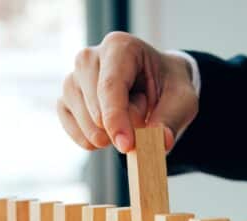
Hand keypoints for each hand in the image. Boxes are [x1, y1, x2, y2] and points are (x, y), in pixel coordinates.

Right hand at [57, 32, 197, 152]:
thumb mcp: (182, 100)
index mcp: (118, 46)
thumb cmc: (167, 88)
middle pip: (97, 110)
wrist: (154, 85)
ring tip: (126, 112)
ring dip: (110, 132)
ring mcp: (71, 80)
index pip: (110, 87)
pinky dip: (94, 141)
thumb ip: (171, 120)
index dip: (116, 120)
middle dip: (122, 125)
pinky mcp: (64, 102)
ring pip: (85, 125)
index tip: (126, 146)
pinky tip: (109, 130)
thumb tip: (161, 142)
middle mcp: (87, 58)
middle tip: (142, 108)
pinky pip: (75, 134)